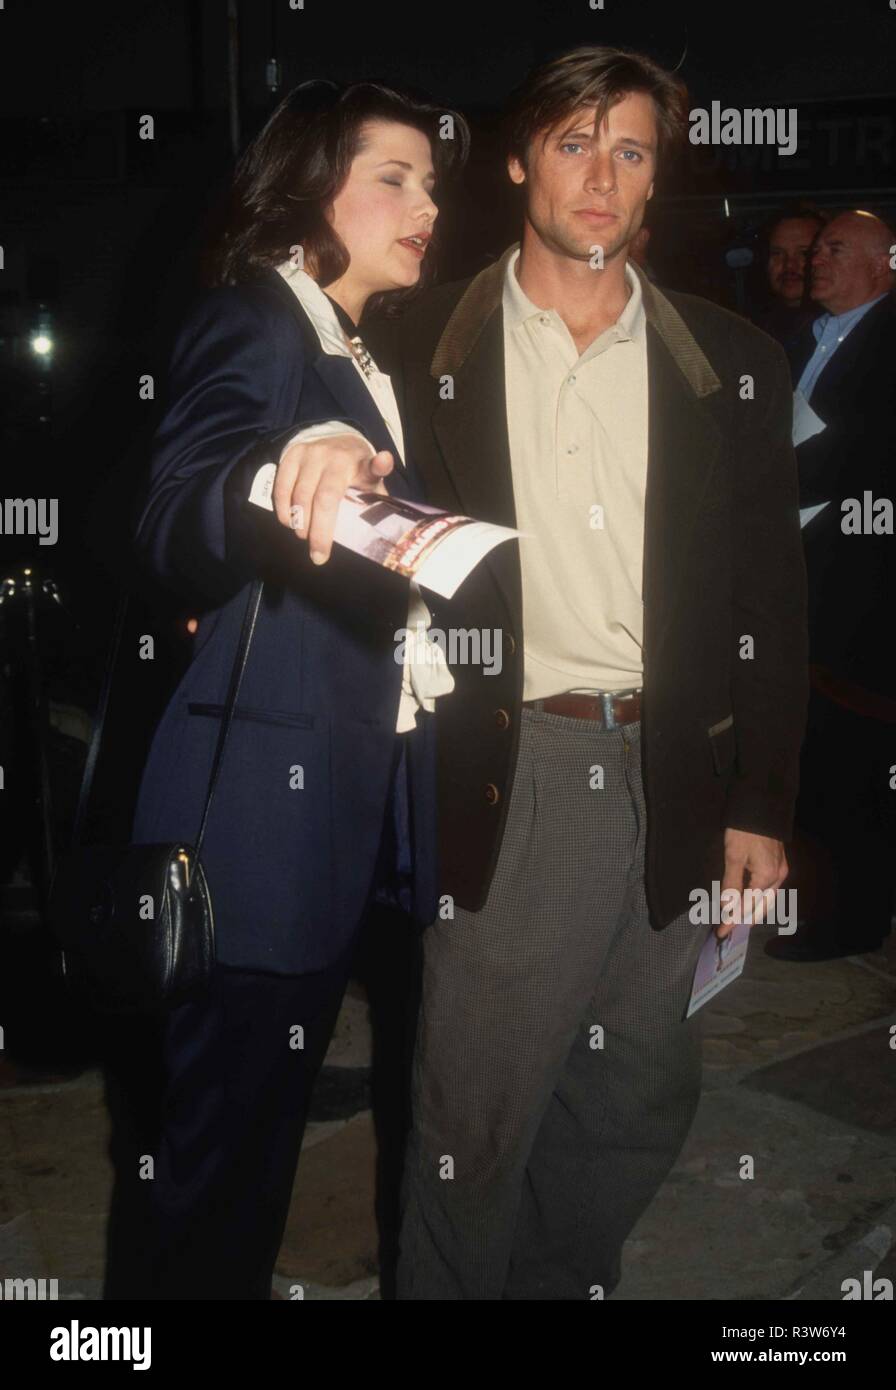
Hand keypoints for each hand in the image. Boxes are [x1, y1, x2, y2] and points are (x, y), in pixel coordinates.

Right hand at [272, 433, 393, 563]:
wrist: (335, 441)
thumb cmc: (355, 472)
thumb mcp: (370, 483)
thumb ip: (373, 504)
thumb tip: (373, 538)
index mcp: (362, 464)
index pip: (374, 465)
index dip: (380, 464)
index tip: (383, 461)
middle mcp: (336, 456)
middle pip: (325, 498)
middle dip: (319, 531)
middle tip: (318, 554)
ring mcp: (312, 453)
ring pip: (300, 494)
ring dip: (299, 522)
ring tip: (302, 536)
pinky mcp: (291, 454)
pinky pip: (282, 486)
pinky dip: (282, 508)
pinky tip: (288, 522)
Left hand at [716, 828, 787, 938]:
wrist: (760, 807)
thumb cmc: (744, 830)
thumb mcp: (733, 856)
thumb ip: (731, 883)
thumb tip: (727, 907)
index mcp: (766, 877)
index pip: (747, 906)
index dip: (732, 920)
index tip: (721, 932)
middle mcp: (777, 877)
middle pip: (761, 907)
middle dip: (745, 920)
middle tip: (729, 931)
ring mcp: (780, 870)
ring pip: (767, 899)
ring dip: (753, 911)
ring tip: (739, 921)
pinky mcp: (779, 864)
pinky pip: (769, 889)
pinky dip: (758, 899)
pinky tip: (750, 901)